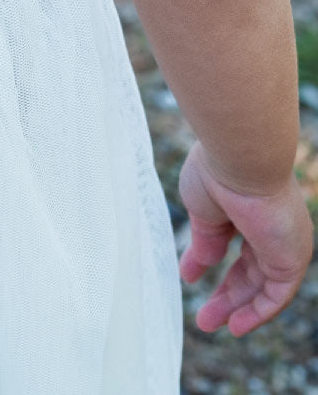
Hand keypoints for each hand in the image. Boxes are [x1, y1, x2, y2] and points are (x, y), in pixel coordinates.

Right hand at [178, 138, 313, 334]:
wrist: (238, 159)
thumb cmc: (216, 173)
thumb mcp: (202, 214)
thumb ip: (204, 242)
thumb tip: (195, 270)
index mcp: (249, 208)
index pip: (235, 243)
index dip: (213, 262)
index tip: (192, 277)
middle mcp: (271, 227)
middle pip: (250, 270)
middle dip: (226, 293)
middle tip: (202, 315)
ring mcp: (283, 242)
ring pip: (262, 285)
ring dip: (237, 307)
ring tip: (208, 323)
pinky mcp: (292, 258)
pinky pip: (277, 294)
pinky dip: (258, 312)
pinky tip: (236, 324)